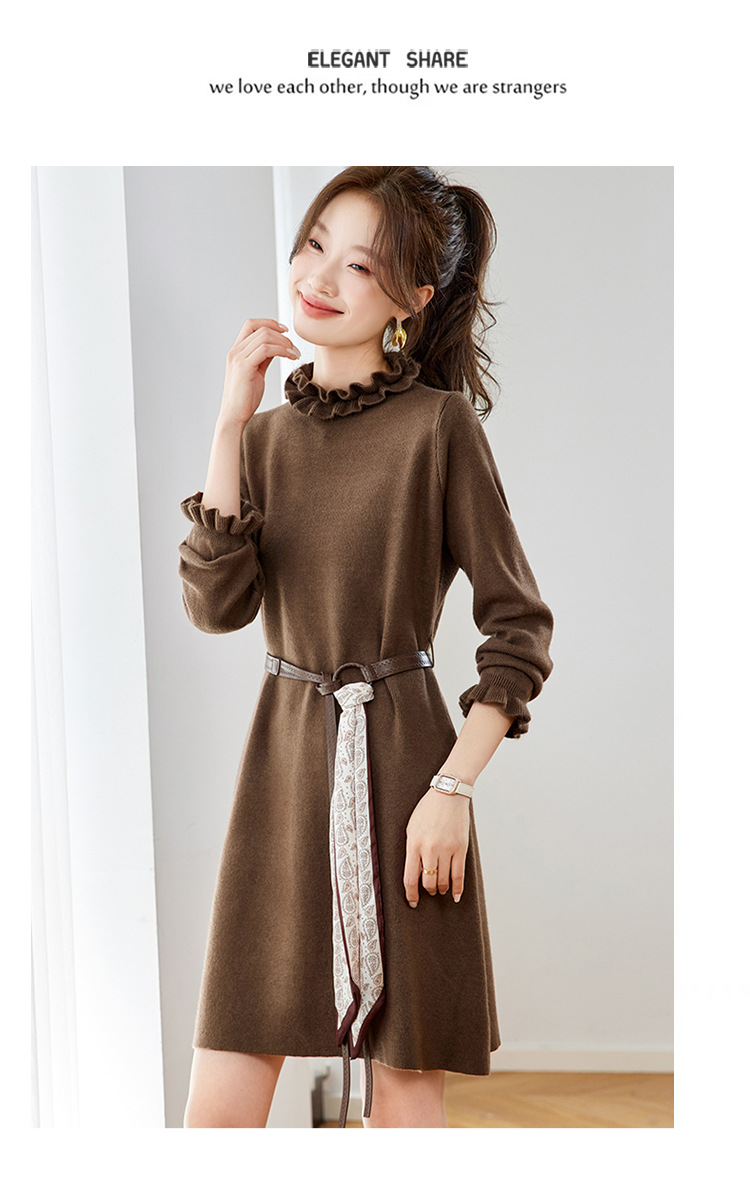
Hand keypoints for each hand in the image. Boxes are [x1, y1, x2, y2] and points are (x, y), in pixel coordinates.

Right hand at [219, 318, 300, 425]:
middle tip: (294, 347)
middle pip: (260, 328)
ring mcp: (238, 358)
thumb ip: (263, 358)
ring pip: (265, 337)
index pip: (251, 324)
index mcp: (236, 351)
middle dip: (281, 334)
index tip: (285, 330)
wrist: (234, 416)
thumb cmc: (245, 398)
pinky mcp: (244, 368)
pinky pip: (266, 349)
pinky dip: (282, 350)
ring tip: (295, 353)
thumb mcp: (256, 372)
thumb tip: (277, 346)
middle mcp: (235, 352)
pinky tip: (291, 356)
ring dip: (284, 342)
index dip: (269, 323)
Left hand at [403, 788, 470, 906]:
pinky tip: (456, 895)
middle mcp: (429, 849)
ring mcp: (446, 849)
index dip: (411, 894)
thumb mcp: (412, 828)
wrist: (448, 794)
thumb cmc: (427, 810)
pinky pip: (459, 874)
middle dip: (427, 891)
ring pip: (443, 881)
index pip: (410, 877)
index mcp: (414, 844)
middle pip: (428, 882)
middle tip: (428, 892)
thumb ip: (412, 849)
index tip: (412, 902)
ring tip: (440, 889)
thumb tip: (414, 871)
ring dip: (441, 889)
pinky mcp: (461, 848)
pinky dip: (458, 888)